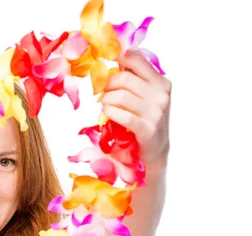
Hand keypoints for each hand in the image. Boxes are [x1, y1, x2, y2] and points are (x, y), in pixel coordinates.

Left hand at [101, 49, 171, 171]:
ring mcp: (156, 113)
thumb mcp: (144, 96)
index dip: (119, 60)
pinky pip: (123, 116)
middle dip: (108, 85)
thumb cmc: (144, 120)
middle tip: (104, 93)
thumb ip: (134, 78)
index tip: (111, 68)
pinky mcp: (147, 129)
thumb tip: (117, 55)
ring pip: (121, 96)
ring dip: (106, 100)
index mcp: (161, 82)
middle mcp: (161, 95)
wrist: (154, 151)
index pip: (137, 59)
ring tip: (105, 106)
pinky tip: (107, 113)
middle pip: (124, 79)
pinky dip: (110, 113)